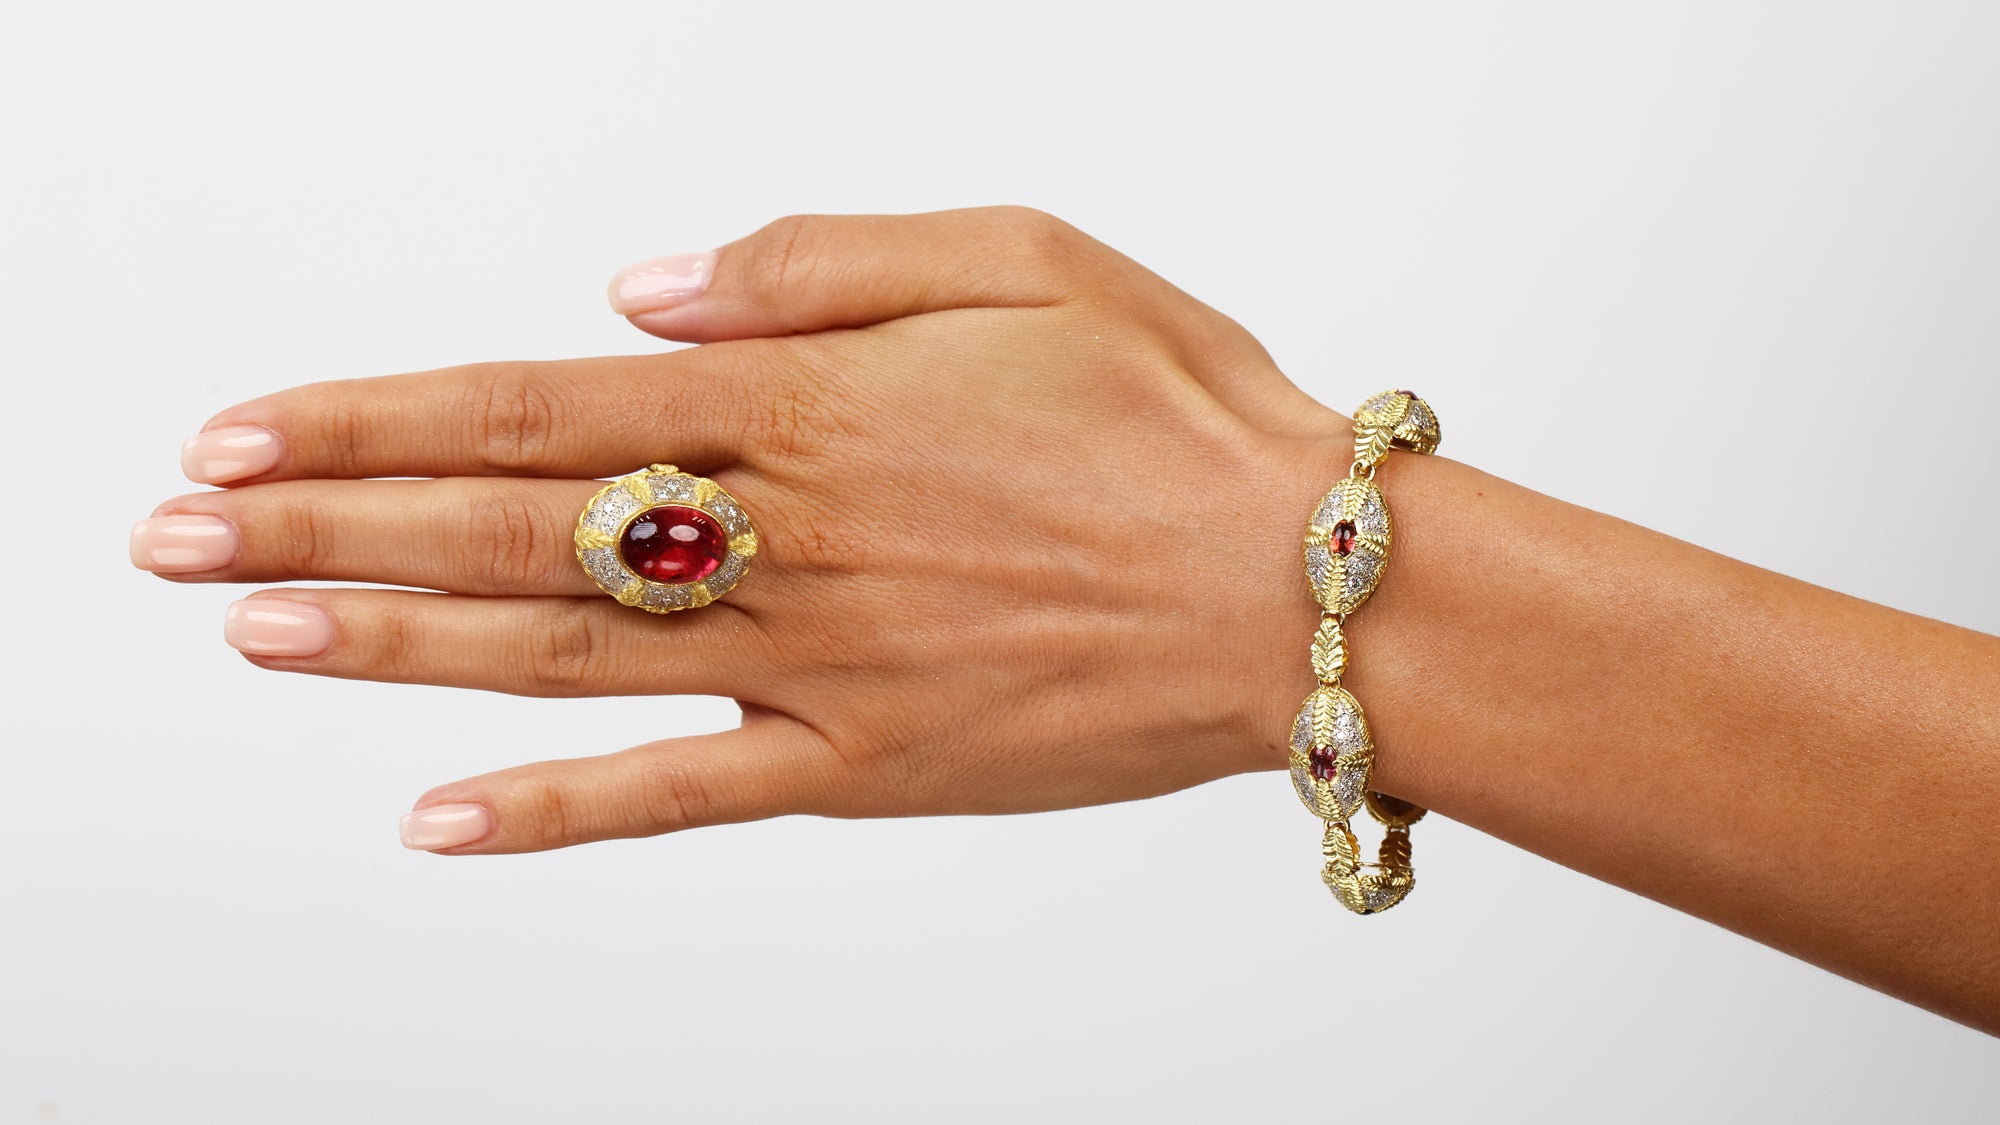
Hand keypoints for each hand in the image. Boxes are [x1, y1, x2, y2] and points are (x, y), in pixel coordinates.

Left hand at [134, 207, 1352, 852]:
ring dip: (396, 645)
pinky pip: (690, 794)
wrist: (1305, 588)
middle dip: (330, 526)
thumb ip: (819, 259)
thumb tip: (645, 289)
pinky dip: (561, 811)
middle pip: (513, 527)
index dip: (377, 417)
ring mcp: (822, 665)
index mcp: (813, 404)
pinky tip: (440, 821)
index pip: (540, 403)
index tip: (246, 432)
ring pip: (564, 657)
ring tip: (252, 637)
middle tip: (177, 539)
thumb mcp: (1023, 254)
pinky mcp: (871, 765)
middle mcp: (788, 538)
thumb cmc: (1178, 411)